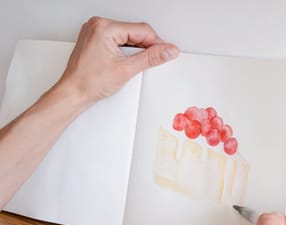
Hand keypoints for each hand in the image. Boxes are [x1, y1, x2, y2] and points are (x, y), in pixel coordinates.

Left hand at [57, 16, 178, 108]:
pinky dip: (126, 50)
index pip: (141, 30)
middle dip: (146, 46)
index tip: (166, 53)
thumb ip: (151, 58)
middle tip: (153, 61)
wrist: (73, 92)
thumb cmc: (89, 82)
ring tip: (135, 64)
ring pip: (127, 36)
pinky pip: (118, 40)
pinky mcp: (95, 39)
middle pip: (135, 31)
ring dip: (137, 49)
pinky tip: (126, 61)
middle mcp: (98, 25)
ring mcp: (95, 31)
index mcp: (104, 27)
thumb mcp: (127, 69)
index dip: (157, 43)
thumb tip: (167, 51)